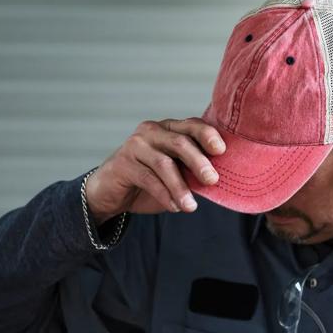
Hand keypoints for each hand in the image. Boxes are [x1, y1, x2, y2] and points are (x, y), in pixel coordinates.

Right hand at [85, 118, 224, 224]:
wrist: (111, 192)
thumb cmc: (149, 180)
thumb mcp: (176, 173)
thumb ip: (192, 170)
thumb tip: (220, 179)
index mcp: (169, 128)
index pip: (192, 125)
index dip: (208, 135)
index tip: (222, 151)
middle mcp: (152, 131)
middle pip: (180, 142)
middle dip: (198, 161)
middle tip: (212, 180)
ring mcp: (135, 145)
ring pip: (163, 163)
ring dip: (180, 187)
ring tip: (191, 206)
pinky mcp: (122, 163)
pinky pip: (148, 179)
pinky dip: (164, 195)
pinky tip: (174, 207)